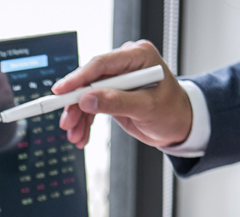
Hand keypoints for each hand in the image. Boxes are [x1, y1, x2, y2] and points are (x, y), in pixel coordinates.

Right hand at [53, 40, 193, 148]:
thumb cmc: (172, 112)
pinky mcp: (112, 91)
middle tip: (66, 123)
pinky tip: (82, 135)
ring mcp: (118, 77)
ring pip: (87, 94)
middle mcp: (125, 63)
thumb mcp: (147, 108)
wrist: (180, 125)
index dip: (78, 78)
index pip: (101, 64)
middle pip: (89, 80)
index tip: (60, 91)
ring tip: (75, 136)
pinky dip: (85, 120)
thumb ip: (117, 102)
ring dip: (78, 116)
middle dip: (75, 104)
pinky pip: (91, 103)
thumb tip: (87, 99)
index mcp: (138, 56)